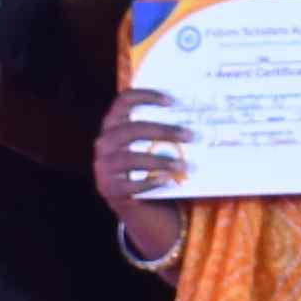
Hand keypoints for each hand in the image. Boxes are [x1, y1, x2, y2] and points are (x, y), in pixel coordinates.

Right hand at [94, 90, 195, 225]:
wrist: (139, 204)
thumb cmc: (151, 167)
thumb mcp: (154, 146)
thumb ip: (165, 133)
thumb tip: (196, 123)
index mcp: (114, 125)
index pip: (123, 102)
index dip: (145, 96)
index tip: (171, 101)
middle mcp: (105, 143)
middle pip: (130, 130)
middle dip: (161, 131)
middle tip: (189, 136)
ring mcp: (104, 167)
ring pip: (128, 158)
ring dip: (158, 161)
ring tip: (182, 165)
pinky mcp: (110, 190)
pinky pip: (129, 186)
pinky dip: (149, 183)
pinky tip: (167, 181)